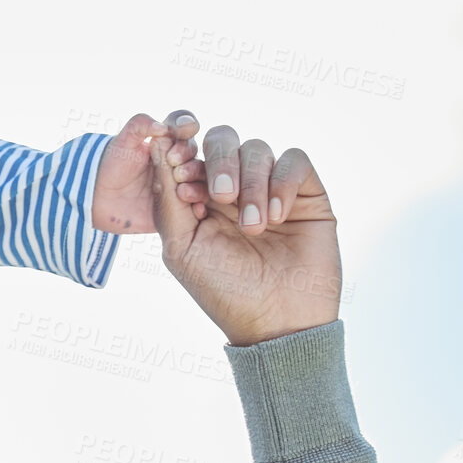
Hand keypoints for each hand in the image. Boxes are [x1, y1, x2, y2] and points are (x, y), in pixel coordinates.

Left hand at [91, 112, 207, 232]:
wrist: (99, 199)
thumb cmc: (111, 166)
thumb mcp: (122, 140)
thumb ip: (140, 125)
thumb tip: (163, 126)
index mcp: (166, 141)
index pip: (185, 126)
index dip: (187, 125)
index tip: (181, 130)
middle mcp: (178, 160)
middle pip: (195, 151)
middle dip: (187, 153)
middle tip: (173, 161)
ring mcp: (181, 183)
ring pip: (201, 176)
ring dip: (197, 177)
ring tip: (181, 182)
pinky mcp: (181, 205)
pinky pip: (197, 203)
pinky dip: (199, 202)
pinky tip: (194, 205)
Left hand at [151, 125, 339, 345]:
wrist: (277, 322)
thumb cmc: (224, 290)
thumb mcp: (181, 247)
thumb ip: (167, 199)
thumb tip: (156, 148)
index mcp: (199, 197)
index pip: (189, 154)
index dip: (184, 155)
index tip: (182, 176)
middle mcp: (234, 187)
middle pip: (223, 140)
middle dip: (218, 161)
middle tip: (220, 196)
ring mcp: (271, 188)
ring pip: (257, 149)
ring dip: (252, 184)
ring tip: (253, 227)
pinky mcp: (306, 194)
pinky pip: (295, 160)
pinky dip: (282, 182)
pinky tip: (277, 217)